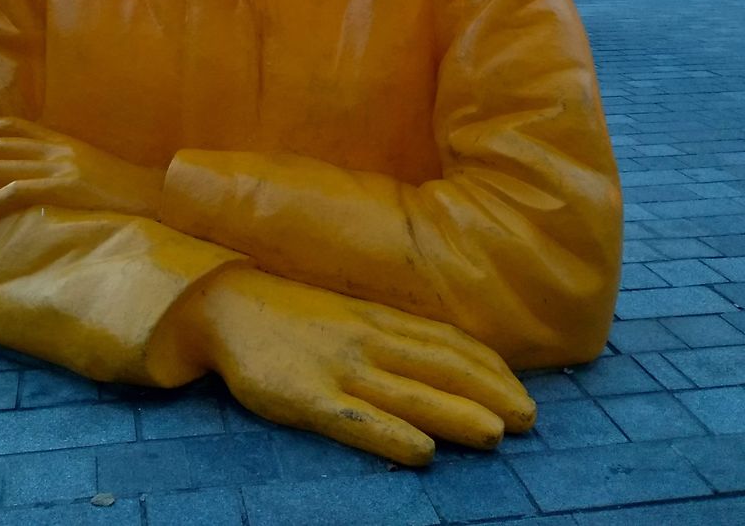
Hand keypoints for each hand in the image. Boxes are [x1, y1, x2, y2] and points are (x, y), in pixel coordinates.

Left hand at [0, 116, 163, 228]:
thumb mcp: (86, 171)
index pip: (10, 126)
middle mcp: (56, 147)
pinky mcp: (65, 186)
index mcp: (60, 141)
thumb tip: (26, 181)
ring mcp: (60, 165)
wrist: (157, 196)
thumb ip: (58, 167)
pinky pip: (16, 191)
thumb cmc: (123, 191)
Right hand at [179, 266, 534, 464]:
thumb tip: (446, 358)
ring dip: (455, 413)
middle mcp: (367, 340)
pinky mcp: (307, 397)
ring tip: (495, 434)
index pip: (447, 342)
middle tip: (529, 419)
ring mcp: (338, 368)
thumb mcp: (351, 315)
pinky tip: (420, 451)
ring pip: (407, 392)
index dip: (490, 368)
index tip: (524, 391)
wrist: (228, 306)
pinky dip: (392, 434)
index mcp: (379, 319)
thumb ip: (393, 334)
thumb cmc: (297, 317)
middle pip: (438, 366)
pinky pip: (356, 419)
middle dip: (488, 392)